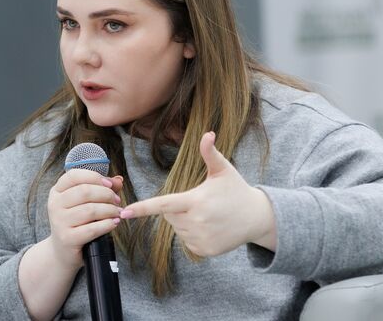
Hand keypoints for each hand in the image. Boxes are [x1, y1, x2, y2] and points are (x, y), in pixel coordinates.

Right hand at [47, 169, 123, 269]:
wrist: (63, 250)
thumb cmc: (77, 222)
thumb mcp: (85, 202)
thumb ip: (101, 188)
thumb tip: (119, 180)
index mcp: (57, 191)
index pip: (73, 176)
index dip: (94, 177)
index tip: (110, 184)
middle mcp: (55, 204)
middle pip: (85, 191)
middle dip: (106, 194)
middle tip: (117, 201)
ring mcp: (59, 222)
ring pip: (90, 210)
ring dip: (109, 210)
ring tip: (117, 213)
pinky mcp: (67, 238)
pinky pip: (92, 229)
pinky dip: (107, 225)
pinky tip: (114, 223)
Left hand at [119, 132, 275, 255]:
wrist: (258, 218)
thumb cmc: (236, 190)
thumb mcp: (224, 170)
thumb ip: (210, 153)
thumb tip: (208, 133)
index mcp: (196, 201)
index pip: (163, 205)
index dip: (142, 208)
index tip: (125, 213)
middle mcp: (196, 222)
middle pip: (169, 215)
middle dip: (177, 208)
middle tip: (199, 202)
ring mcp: (200, 238)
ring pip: (177, 228)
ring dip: (185, 221)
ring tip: (207, 214)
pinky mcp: (204, 251)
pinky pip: (186, 241)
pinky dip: (193, 234)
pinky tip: (210, 227)